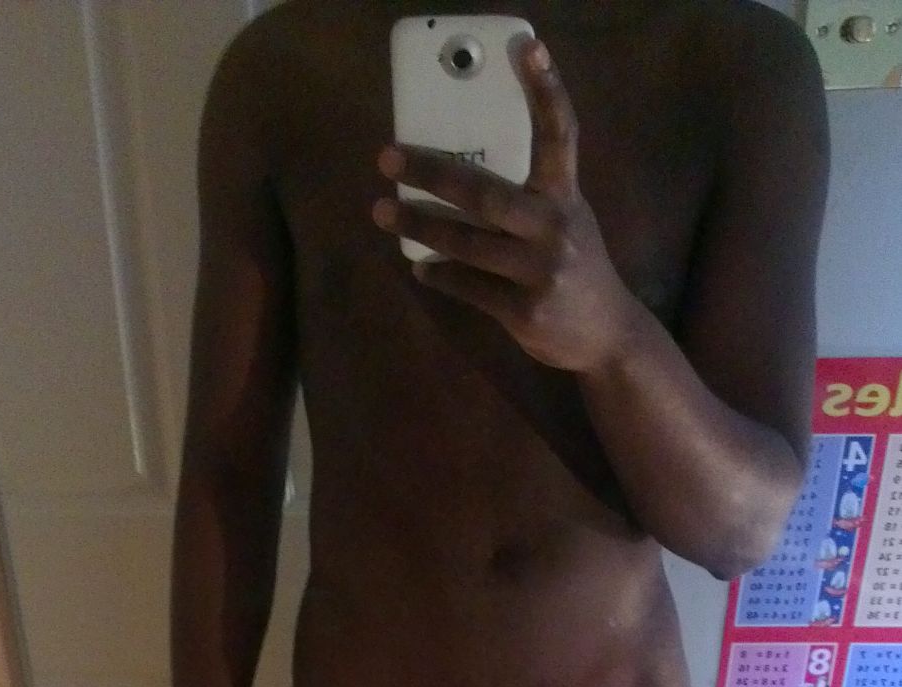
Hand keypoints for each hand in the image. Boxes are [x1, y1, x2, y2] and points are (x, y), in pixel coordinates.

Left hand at [372, 37, 633, 372]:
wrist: (607, 334)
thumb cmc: (576, 267)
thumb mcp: (567, 220)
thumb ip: (528, 197)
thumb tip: (457, 177)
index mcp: (566, 196)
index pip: (560, 134)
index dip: (546, 89)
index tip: (526, 47)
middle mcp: (555, 228)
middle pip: (487, 193)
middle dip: (433, 174)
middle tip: (389, 157)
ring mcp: (540, 271)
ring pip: (468, 243)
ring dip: (420, 226)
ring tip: (384, 211)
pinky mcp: (524, 310)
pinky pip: (469, 287)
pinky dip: (440, 275)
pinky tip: (419, 266)